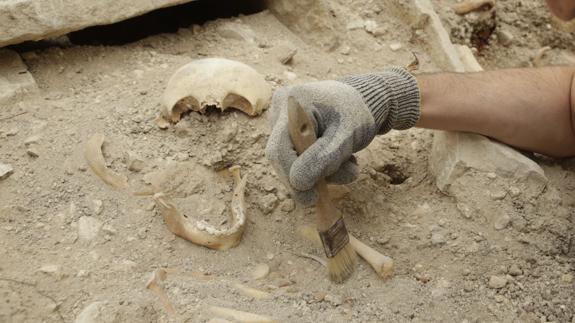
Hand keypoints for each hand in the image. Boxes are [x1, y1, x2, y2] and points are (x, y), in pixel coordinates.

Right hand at [265, 68, 419, 204]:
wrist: (366, 100)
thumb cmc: (358, 112)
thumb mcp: (346, 136)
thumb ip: (323, 158)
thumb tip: (297, 183)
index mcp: (291, 104)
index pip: (279, 150)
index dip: (291, 177)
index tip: (311, 197)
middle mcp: (281, 110)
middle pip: (282, 157)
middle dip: (312, 173)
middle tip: (343, 175)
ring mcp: (283, 121)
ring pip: (292, 161)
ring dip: (322, 171)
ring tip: (349, 162)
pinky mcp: (290, 132)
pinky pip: (298, 157)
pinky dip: (320, 165)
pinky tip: (339, 157)